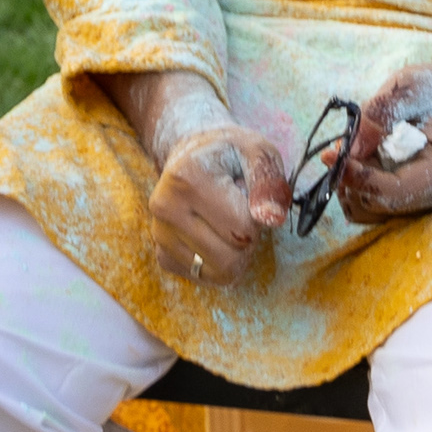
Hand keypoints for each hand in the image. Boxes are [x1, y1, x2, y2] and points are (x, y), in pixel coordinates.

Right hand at [149, 123, 290, 285]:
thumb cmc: (230, 154)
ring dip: (234, 254)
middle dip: (247, 241)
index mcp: (186, 178)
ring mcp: (160, 234)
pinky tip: (212, 233)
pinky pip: (205, 278)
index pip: (242, 229)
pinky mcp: (162, 255)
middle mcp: (165, 207)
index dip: (257, 216)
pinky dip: (217, 263)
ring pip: (218, 274)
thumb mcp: (256, 152)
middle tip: (241, 212)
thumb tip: (272, 218)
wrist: (193, 154)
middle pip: (230, 259)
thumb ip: (268, 183)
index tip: (248, 194)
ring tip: (227, 223)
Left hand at [335, 36, 431, 223]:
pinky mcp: (411, 201)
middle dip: (351, 179)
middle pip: (381, 206)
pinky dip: (357, 187)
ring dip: (350, 185)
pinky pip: (373, 207)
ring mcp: (425, 202)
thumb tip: (349, 149)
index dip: (359, 177)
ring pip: (372, 213)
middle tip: (337, 146)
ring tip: (349, 150)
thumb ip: (379, 114)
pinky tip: (358, 158)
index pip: (396, 191)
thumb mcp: (407, 87)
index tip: (330, 155)